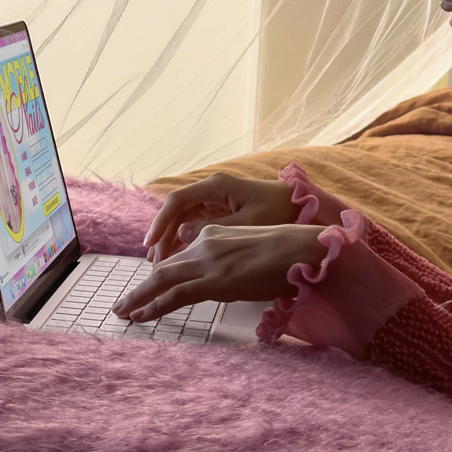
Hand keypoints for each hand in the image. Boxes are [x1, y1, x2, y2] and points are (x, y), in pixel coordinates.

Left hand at [112, 223, 328, 322]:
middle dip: (141, 288)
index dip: (160, 275)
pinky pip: (175, 295)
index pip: (180, 258)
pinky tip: (141, 315)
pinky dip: (154, 306)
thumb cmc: (288, 254)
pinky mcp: (213, 280)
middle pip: (164, 268)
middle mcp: (205, 244)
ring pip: (162, 280)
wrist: (303, 249)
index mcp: (214, 235)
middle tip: (122, 304)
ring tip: (123, 313)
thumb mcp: (252, 254)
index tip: (147, 289)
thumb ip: (232, 263)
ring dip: (139, 298)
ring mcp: (207, 261)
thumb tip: (224, 280)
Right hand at [141, 171, 300, 263]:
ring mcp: (215, 201)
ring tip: (159, 265)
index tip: (150, 244)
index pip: (178, 201)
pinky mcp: (221, 213)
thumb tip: (182, 236)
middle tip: (152, 262)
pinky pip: (194, 226)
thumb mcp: (249, 223)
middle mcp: (211, 190)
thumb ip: (216, 229)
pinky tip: (178, 259)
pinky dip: (184, 241)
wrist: (302, 205)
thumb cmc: (279, 211)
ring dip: (171, 240)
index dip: (160, 222)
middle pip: (177, 212)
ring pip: (183, 220)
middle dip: (162, 236)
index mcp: (217, 186)